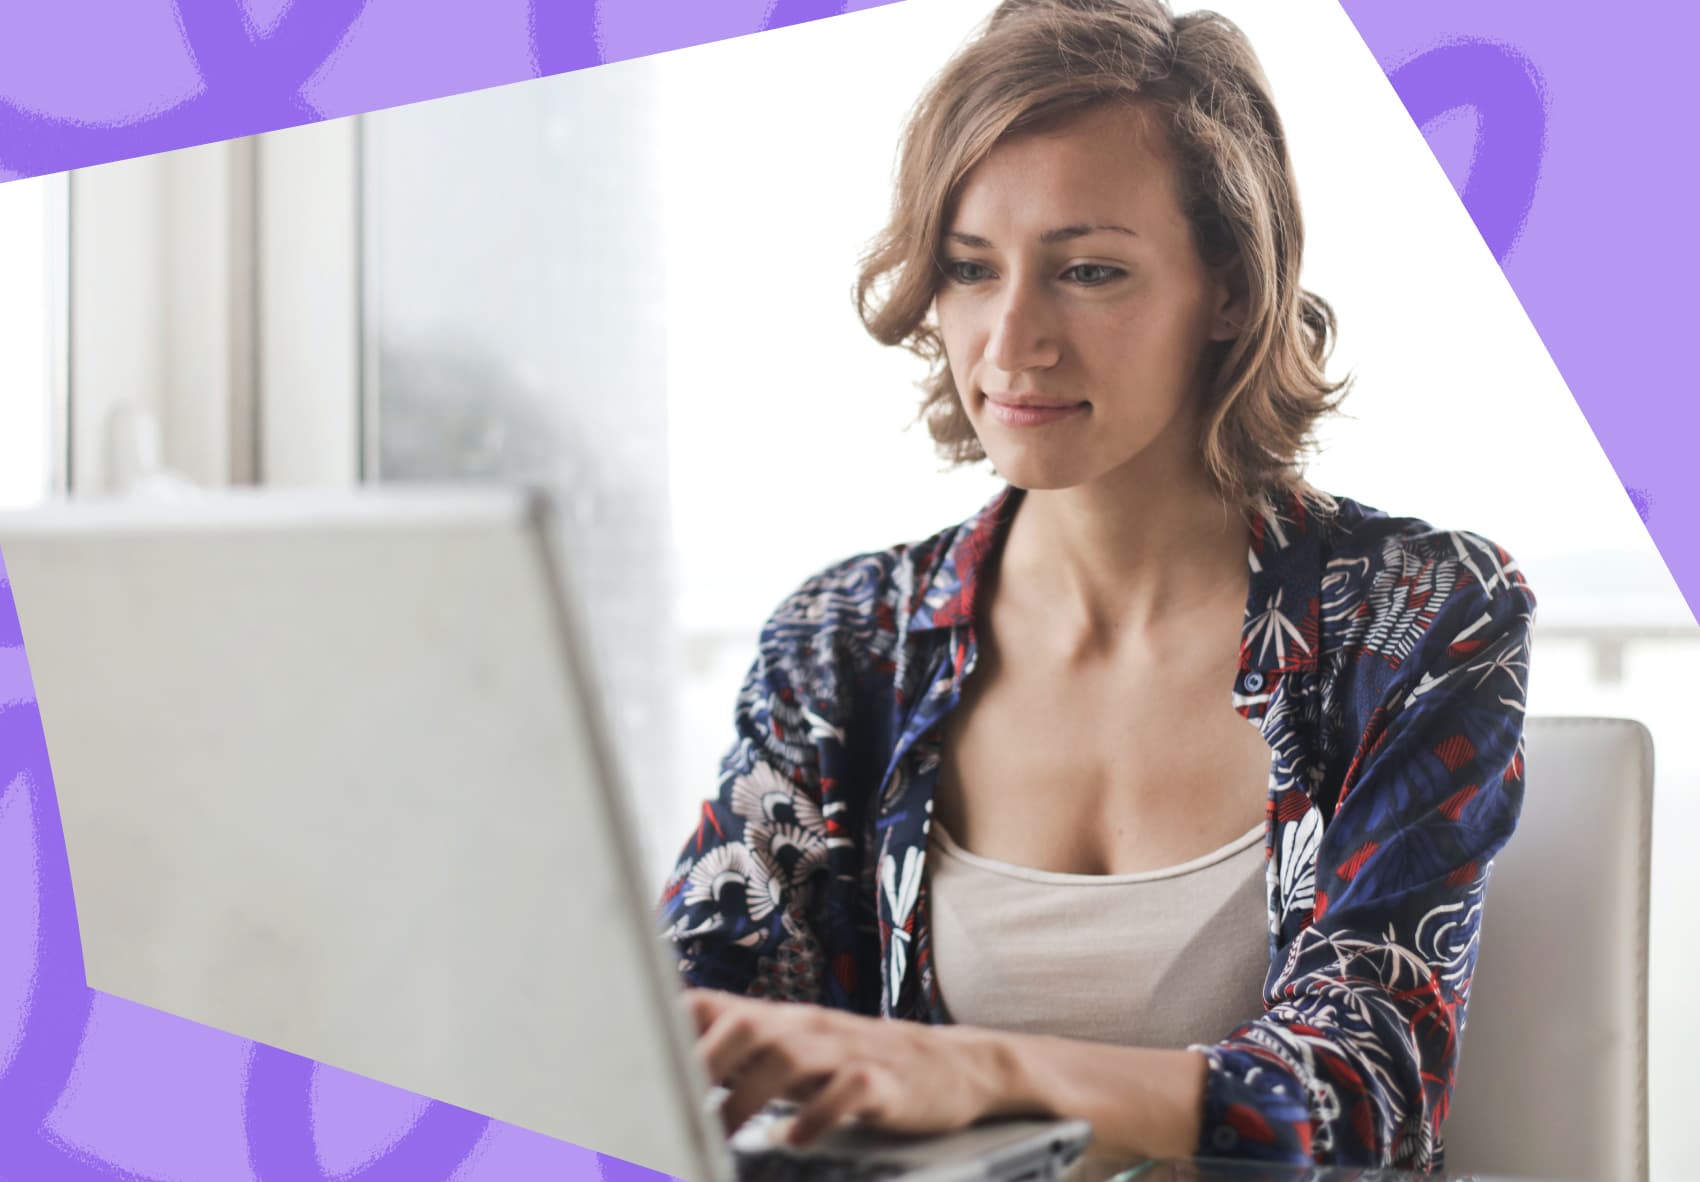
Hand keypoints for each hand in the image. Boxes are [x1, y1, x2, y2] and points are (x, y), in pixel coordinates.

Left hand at [686, 989, 1012, 1146]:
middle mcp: (808, 1027)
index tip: (630, 1055)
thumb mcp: (796, 1053)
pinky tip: (796, 1139)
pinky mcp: (885, 1082)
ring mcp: (847, 1051)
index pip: (715, 1006)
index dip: (670, 1026)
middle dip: (705, 1061)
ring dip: (749, 1094)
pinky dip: (818, 1115)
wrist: (951, 1065)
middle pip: (746, 1024)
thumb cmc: (856, 1064)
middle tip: (673, 1103)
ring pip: (790, 1055)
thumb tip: (669, 1071)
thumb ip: (740, 1056)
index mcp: (779, 1021)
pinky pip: (848, 1091)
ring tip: (724, 1130)